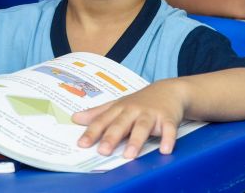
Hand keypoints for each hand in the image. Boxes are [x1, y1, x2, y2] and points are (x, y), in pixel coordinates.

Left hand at [72, 80, 186, 158]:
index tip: (82, 144)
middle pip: (121, 124)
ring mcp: (151, 114)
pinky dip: (167, 139)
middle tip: (103, 151)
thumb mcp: (118, 104)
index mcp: (120, 108)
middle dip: (112, 137)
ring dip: (136, 140)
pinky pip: (169, 129)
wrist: (169, 90)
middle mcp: (134, 110)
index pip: (103, 121)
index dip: (92, 132)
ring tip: (129, 154)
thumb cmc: (140, 101)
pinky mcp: (168, 118)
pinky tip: (165, 150)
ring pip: (143, 127)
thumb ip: (98, 113)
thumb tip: (75, 118)